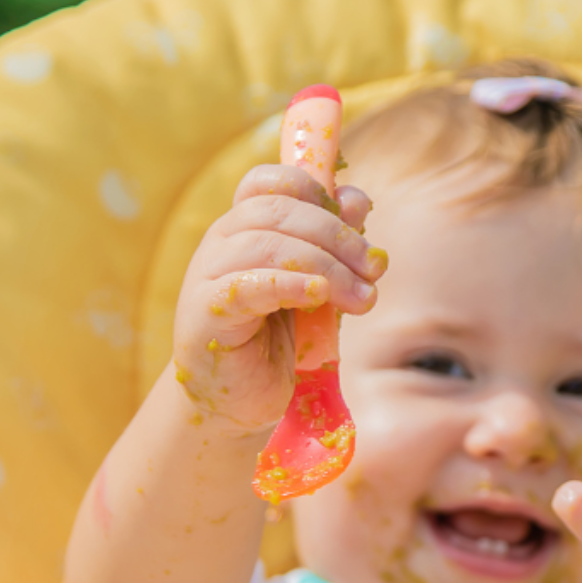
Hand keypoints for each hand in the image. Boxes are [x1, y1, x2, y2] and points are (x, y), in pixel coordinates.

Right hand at [170, 164, 383, 434]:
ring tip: (363, 299)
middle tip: (375, 269)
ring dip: (327, 267)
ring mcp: (207, 276)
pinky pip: (248, 286)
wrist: (241, 401)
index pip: (268, 181)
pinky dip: (290, 284)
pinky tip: (321, 295)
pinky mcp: (206, 314)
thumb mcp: (316, 286)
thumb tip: (357, 200)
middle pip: (277, 212)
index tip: (355, 217)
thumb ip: (333, 245)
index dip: (312, 188)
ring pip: (267, 245)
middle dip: (337, 236)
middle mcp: (221, 243)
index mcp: (244, 227)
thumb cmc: (278, 341)